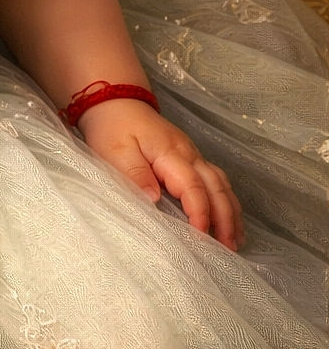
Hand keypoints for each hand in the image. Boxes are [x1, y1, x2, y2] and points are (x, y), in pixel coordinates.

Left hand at [77, 99, 243, 250]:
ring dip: (231, 211)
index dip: (200, 213)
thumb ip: (135, 174)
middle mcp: (189, 153)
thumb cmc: (112, 128)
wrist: (115, 100)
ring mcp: (192, 153)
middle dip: (225, 218)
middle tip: (229, 248)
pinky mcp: (190, 156)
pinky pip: (216, 179)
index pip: (192, 186)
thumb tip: (154, 200)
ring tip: (235, 241)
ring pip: (221, 183)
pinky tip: (229, 217)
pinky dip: (226, 200)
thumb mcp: (115, 151)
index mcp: (170, 153)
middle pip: (216, 187)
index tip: (201, 238)